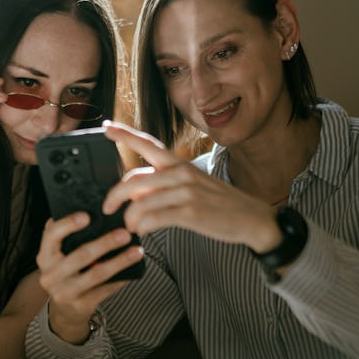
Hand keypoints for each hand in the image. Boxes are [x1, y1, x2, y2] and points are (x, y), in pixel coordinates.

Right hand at [36, 213, 143, 343]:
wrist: (64, 310)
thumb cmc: (65, 272)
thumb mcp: (57, 255)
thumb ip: (67, 237)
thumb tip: (93, 211)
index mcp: (45, 256)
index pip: (52, 235)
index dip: (68, 224)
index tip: (88, 215)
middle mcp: (50, 275)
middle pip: (80, 255)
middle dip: (105, 243)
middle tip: (125, 233)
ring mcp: (64, 292)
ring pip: (96, 274)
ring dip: (120, 261)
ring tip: (137, 251)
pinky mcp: (80, 306)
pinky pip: (105, 290)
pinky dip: (120, 278)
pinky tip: (133, 270)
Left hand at [102, 121, 279, 251]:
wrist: (253, 219)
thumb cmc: (220, 204)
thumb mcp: (193, 185)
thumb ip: (164, 184)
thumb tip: (136, 193)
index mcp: (180, 164)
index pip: (148, 144)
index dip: (124, 134)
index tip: (106, 126)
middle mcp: (180, 173)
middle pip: (133, 179)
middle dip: (114, 196)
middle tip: (108, 208)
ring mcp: (185, 192)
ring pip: (139, 202)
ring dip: (129, 219)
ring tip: (132, 227)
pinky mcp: (189, 212)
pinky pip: (152, 218)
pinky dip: (142, 227)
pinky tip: (143, 231)